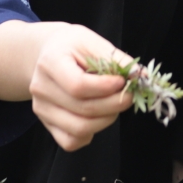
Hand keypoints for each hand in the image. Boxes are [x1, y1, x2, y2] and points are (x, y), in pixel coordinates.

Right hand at [0, 19, 132, 151]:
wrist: (47, 54)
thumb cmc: (72, 46)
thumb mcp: (92, 41)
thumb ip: (115, 58)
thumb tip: (140, 76)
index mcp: (50, 63)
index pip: (78, 86)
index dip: (105, 88)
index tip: (123, 81)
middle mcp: (41, 89)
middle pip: (82, 109)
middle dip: (114, 105)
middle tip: (130, 95)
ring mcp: (42, 109)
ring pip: (79, 129)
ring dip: (107, 119)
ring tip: (116, 104)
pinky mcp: (47, 124)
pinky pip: (71, 141)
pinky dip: (91, 133)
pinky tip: (99, 116)